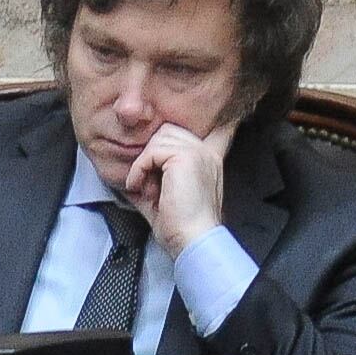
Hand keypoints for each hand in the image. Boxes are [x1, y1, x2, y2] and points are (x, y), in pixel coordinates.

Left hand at [123, 118, 238, 256]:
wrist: (192, 239)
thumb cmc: (178, 224)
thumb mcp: (162, 193)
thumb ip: (153, 175)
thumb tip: (129, 171)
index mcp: (207, 159)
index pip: (217, 128)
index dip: (217, 119)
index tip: (225, 114)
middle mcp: (206, 152)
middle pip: (167, 130)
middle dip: (150, 155)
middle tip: (149, 185)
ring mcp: (198, 151)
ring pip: (157, 139)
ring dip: (143, 164)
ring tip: (147, 188)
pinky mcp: (186, 156)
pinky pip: (150, 152)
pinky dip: (139, 170)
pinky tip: (143, 188)